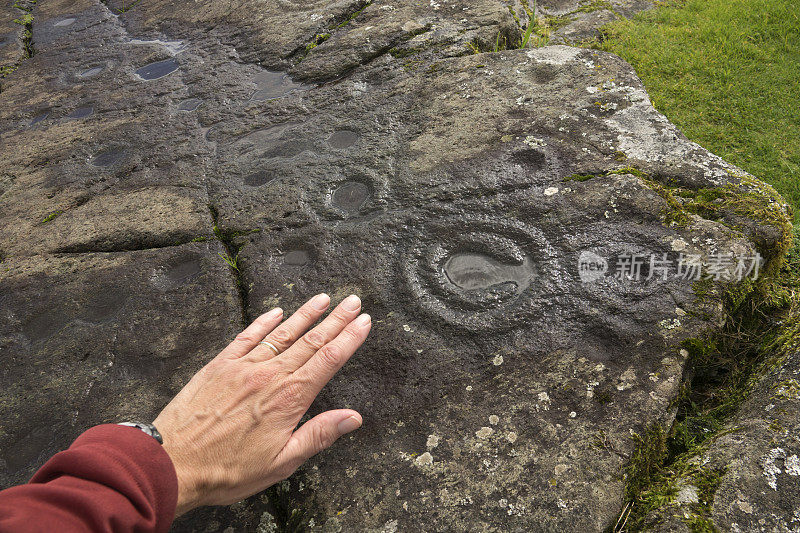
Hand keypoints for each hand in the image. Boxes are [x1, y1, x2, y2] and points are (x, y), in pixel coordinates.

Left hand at [152, 293, 370, 515]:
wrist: (173, 462)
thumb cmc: (228, 470)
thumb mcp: (281, 462)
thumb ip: (318, 435)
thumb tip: (353, 418)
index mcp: (289, 398)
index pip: (328, 360)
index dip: (350, 338)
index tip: (364, 322)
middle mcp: (270, 375)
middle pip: (311, 340)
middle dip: (336, 319)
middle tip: (353, 301)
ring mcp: (243, 366)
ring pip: (282, 333)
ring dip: (305, 314)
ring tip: (323, 298)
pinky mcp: (219, 365)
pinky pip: (246, 337)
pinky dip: (263, 322)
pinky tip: (276, 312)